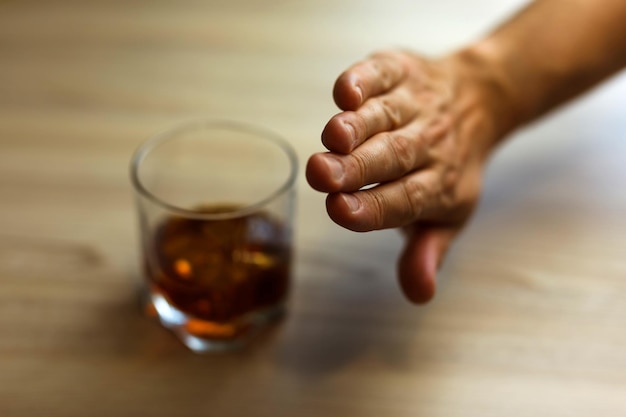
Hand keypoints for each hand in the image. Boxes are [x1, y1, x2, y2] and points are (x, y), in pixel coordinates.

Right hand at [306, 49, 501, 302]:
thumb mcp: (447, 216)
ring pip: (385, 116)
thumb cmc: (447, 169)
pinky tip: (345, 91)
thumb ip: (427, 251)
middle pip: (393, 157)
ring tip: (333, 136)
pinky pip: (383, 73)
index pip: (406, 200)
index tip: (340, 210)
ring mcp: (414, 104)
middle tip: (323, 175)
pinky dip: (364, 80)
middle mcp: (429, 143)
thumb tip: (419, 294)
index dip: (374, 207)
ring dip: (358, 125)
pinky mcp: (400, 71)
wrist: (480, 99)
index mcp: (439, 185)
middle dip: (357, 167)